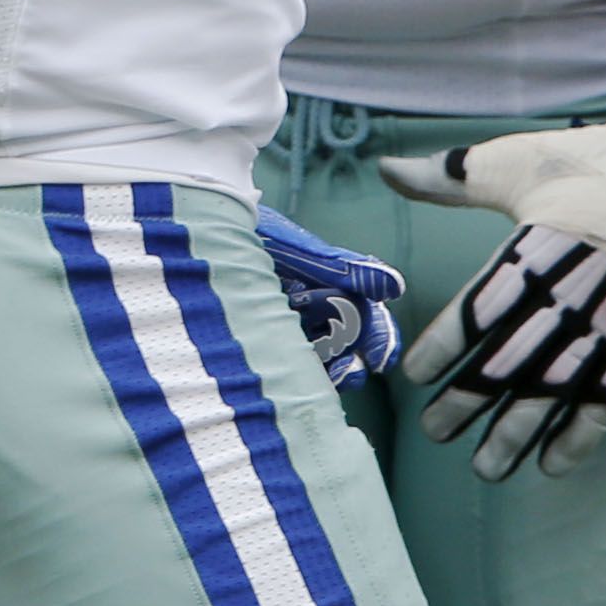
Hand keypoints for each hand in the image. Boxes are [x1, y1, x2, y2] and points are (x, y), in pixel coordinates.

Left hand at [255, 206, 404, 388]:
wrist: (209, 232)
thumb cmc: (262, 235)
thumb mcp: (305, 253)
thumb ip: (348, 269)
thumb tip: (396, 288)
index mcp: (335, 288)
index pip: (368, 320)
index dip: (379, 340)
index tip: (381, 359)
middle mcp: (316, 310)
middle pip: (345, 345)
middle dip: (350, 361)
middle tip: (347, 371)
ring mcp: (289, 324)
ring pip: (319, 358)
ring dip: (326, 370)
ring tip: (323, 374)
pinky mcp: (263, 337)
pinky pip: (287, 361)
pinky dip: (296, 370)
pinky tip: (294, 373)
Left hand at [379, 54, 605, 476]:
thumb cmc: (587, 166)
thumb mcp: (514, 161)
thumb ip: (449, 176)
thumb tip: (385, 167)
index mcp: (535, 249)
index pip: (480, 308)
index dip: (444, 344)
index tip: (414, 375)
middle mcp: (570, 292)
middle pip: (511, 358)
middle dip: (470, 400)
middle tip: (434, 432)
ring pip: (556, 388)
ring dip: (519, 431)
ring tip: (486, 468)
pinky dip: (583, 433)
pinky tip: (552, 465)